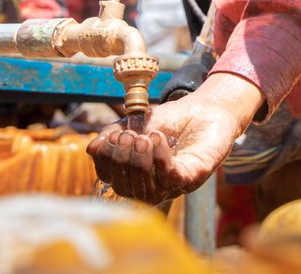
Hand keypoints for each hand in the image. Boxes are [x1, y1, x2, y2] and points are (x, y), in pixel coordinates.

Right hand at [87, 72, 263, 204]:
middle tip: (127, 136)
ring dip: (140, 165)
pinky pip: (173, 178)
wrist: (208, 109)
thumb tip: (92, 148)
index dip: (105, 161)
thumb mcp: (138, 122)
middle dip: (121, 162)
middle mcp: (154, 184)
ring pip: (148, 192)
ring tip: (142, 138)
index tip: (111, 136)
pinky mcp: (194, 176)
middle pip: (126, 190)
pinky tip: (157, 138)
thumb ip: (116, 133)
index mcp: (136, 174)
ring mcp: (174, 185)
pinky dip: (160, 160)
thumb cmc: (174, 120)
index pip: (111, 179)